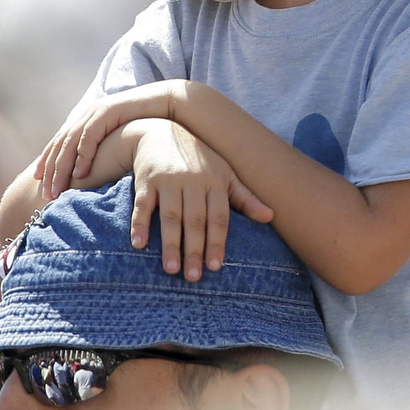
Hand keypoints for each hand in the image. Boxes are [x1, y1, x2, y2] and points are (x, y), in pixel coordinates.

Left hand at [37, 81, 203, 199]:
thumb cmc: (147, 127)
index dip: (47, 163)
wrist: (169, 103)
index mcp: (86, 122)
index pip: (60, 145)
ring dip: (62, 166)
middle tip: (45, 194)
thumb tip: (94, 179)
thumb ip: (106, 156)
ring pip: (70, 141)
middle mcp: (86, 115)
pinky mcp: (108, 111)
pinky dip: (83, 154)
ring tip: (58, 188)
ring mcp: (96, 112)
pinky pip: (90, 135)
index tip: (39, 185)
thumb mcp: (120, 143)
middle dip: (50, 170)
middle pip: (60, 144)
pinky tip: (79, 172)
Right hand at [128, 120, 271, 280]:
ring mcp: (169, 180)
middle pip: (195, 220)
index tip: (215, 267)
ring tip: (171, 269)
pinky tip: (138, 244)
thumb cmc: (199, 159)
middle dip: (194, 250)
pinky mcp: (146, 180)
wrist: (162, 132)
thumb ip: (244, 198)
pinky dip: (139, 224)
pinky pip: (142, 205)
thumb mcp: (224, 174)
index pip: (218, 217)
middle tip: (193, 277)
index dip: (217, 242)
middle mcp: (193, 181)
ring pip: (170, 216)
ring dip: (170, 244)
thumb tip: (271, 217)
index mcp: (215, 182)